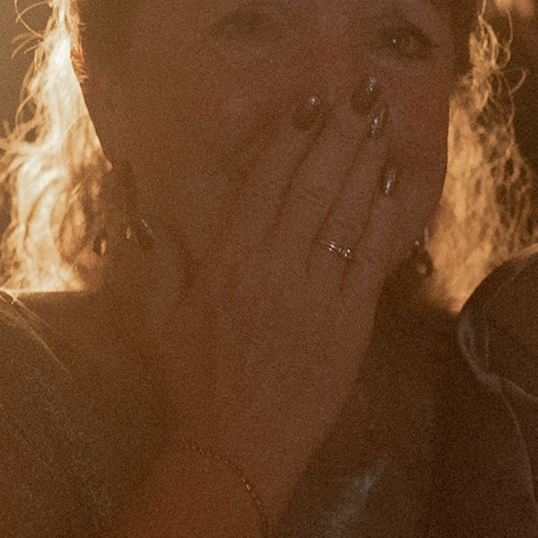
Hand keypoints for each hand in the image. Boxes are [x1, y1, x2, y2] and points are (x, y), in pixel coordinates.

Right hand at [117, 86, 409, 510]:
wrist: (235, 447)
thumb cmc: (192, 383)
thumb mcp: (154, 319)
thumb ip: (153, 259)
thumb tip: (143, 210)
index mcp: (227, 261)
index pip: (265, 183)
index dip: (291, 137)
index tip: (312, 102)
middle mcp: (272, 268)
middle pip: (312, 183)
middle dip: (340, 132)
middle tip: (363, 90)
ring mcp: (314, 293)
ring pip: (345, 211)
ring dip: (366, 160)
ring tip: (382, 120)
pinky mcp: (348, 322)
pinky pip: (370, 256)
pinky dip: (383, 216)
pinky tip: (394, 183)